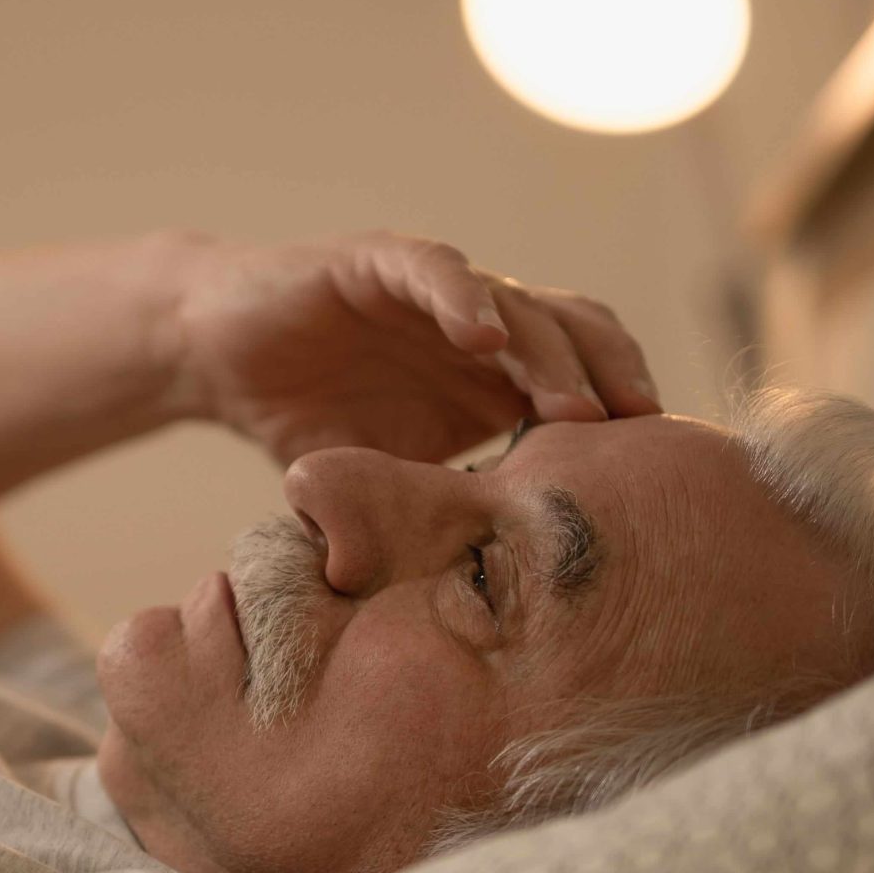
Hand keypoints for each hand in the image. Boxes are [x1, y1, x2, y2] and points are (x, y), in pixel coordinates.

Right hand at [165, 231, 660, 467]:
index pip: (582, 381)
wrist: (219, 361)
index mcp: (493, 377)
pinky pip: (432, 271)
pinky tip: (484, 337)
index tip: (654, 471)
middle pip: (574, 336)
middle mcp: (477, 327)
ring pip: (517, 306)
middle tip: (642, 433)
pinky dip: (463, 300)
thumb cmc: (307, 418)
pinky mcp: (376, 263)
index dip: (620, 415)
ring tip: (576, 407)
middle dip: (613, 380)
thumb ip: (435, 514)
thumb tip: (487, 609)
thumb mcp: (385, 479)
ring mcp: (433, 289)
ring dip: (552, 356)